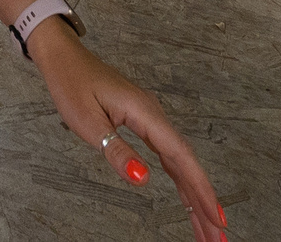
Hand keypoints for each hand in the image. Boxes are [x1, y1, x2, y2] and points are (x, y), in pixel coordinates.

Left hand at [31, 24, 226, 239]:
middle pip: (187, 164)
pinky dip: (180, 179)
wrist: (64, 57)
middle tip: (217, 236)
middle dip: (204, 201)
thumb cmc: (72, 84)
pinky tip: (188, 198)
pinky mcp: (144, 122)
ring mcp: (151, 118)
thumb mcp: (88, 122)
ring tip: (206, 227)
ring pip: (180, 162)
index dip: (201, 189)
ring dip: (194, 194)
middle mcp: (155, 115)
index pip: (181, 157)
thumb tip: (143, 179)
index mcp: (145, 113)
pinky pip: (168, 155)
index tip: (216, 217)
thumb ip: (117, 151)